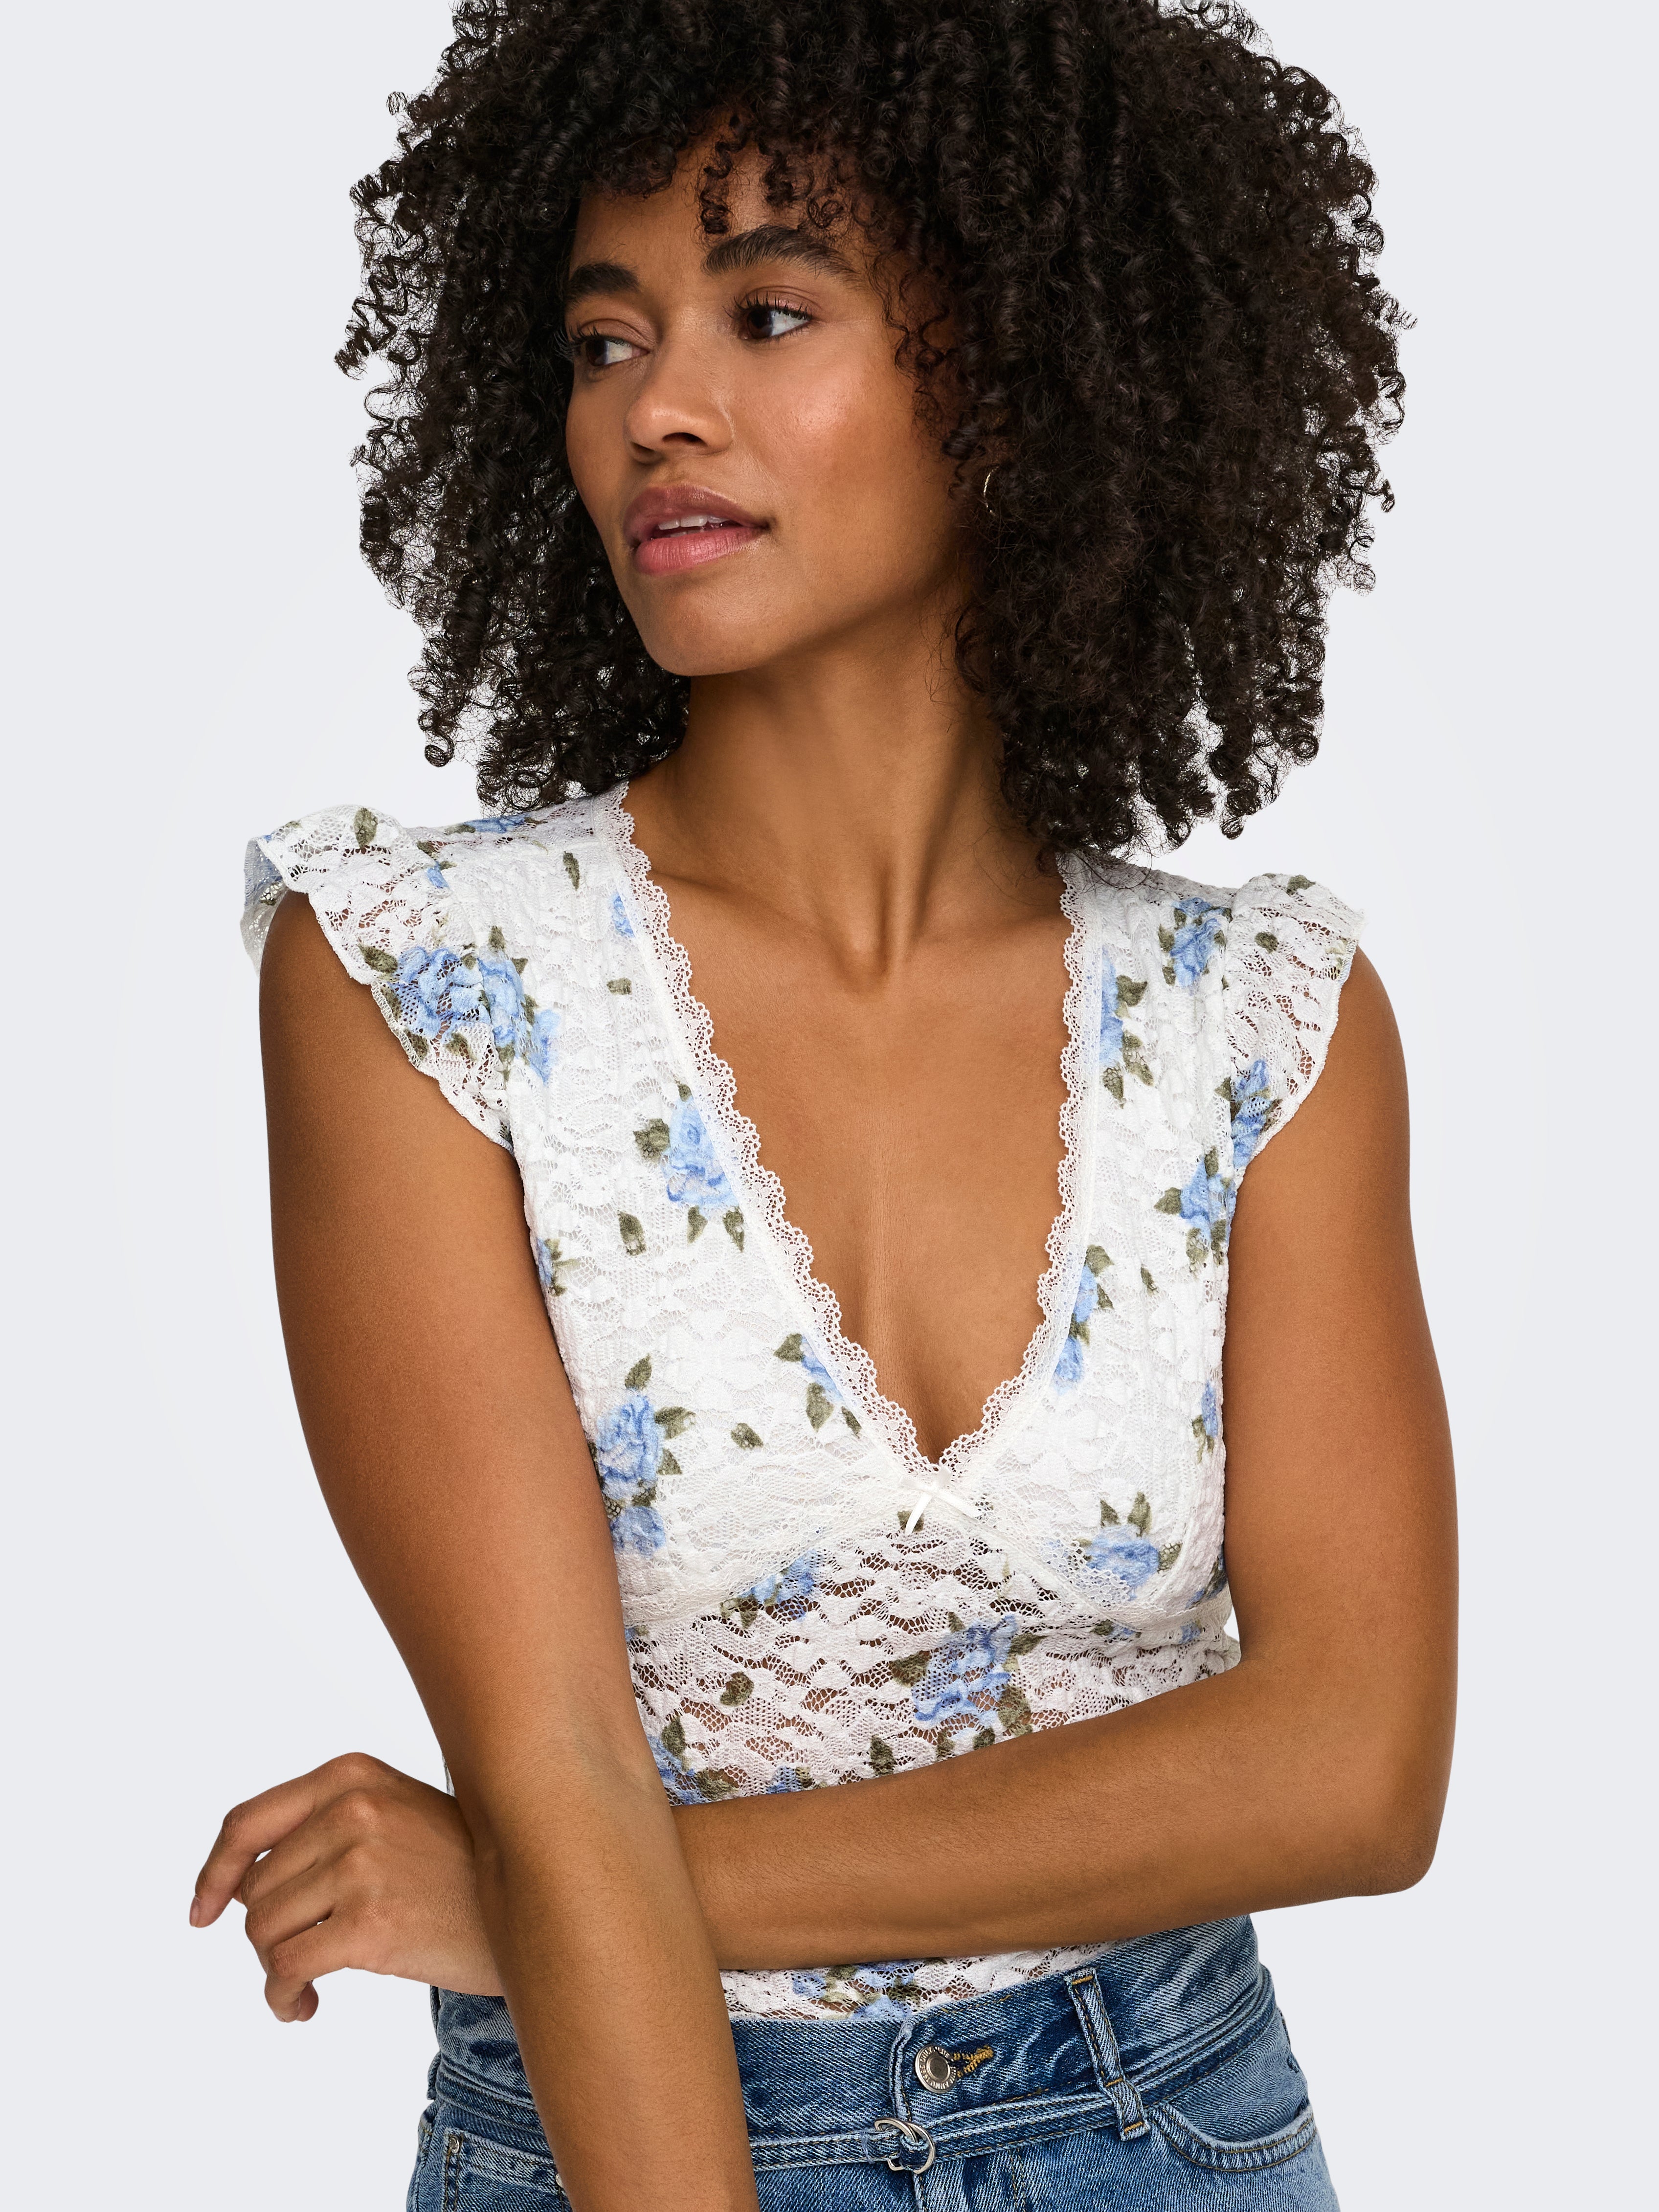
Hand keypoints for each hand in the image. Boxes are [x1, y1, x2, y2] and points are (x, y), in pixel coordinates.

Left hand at [191, 1752, 502, 2020]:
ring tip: (304, 1985)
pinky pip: (286, 1969)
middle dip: (266, 1931)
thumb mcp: (392, 1813)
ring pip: (262, 1929)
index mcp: (351, 1775)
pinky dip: (283, 1996)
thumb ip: (320, 1828)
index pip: (247, 1822)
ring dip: (274, 1968)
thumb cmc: (459, 1867)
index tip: (201, 1911)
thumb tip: (230, 1887)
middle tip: (301, 1955)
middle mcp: (352, 1809)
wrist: (536, 1900)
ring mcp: (361, 1864)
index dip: (214, 1871)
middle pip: (254, 1887)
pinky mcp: (369, 1924)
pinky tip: (305, 2006)